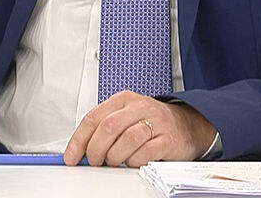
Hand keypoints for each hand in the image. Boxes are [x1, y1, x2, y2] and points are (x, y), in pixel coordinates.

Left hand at [64, 91, 215, 166]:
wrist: (188, 124)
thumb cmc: (152, 122)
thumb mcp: (126, 116)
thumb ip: (104, 128)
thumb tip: (80, 149)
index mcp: (123, 100)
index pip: (93, 118)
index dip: (79, 140)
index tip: (72, 157)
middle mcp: (138, 107)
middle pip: (107, 128)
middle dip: (95, 150)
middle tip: (95, 161)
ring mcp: (155, 122)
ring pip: (126, 139)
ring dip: (115, 156)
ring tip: (115, 161)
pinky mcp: (168, 139)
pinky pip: (145, 152)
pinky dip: (134, 161)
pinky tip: (133, 161)